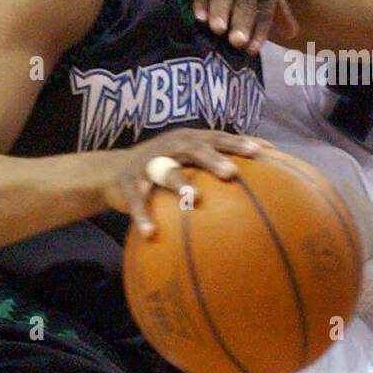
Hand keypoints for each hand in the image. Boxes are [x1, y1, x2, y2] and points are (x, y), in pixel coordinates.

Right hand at [102, 128, 269, 234]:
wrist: (111, 172)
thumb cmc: (164, 165)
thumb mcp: (188, 160)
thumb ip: (217, 163)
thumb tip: (261, 173)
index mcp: (188, 140)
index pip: (217, 138)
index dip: (237, 142)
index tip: (262, 151)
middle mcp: (169, 147)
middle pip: (194, 148)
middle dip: (213, 158)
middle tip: (231, 172)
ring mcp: (148, 164)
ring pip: (166, 172)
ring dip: (180, 184)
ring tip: (195, 199)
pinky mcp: (128, 184)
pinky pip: (138, 201)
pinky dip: (143, 217)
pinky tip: (151, 233)